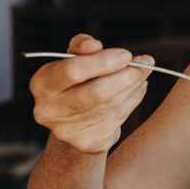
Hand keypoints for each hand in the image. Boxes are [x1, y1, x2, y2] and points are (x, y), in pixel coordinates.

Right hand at [29, 33, 153, 153]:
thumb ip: (82, 46)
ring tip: (144, 71)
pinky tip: (139, 88)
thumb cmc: (75, 81)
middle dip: (126, 76)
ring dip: (134, 85)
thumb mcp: (73, 59)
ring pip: (112, 105)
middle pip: (97, 92)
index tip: (127, 55)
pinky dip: (133, 100)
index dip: (102, 62)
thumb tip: (94, 45)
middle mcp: (49, 110)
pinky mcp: (87, 143)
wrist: (72, 122)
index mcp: (42, 84)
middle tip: (146, 62)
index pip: (72, 71)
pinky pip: (119, 118)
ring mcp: (67, 130)